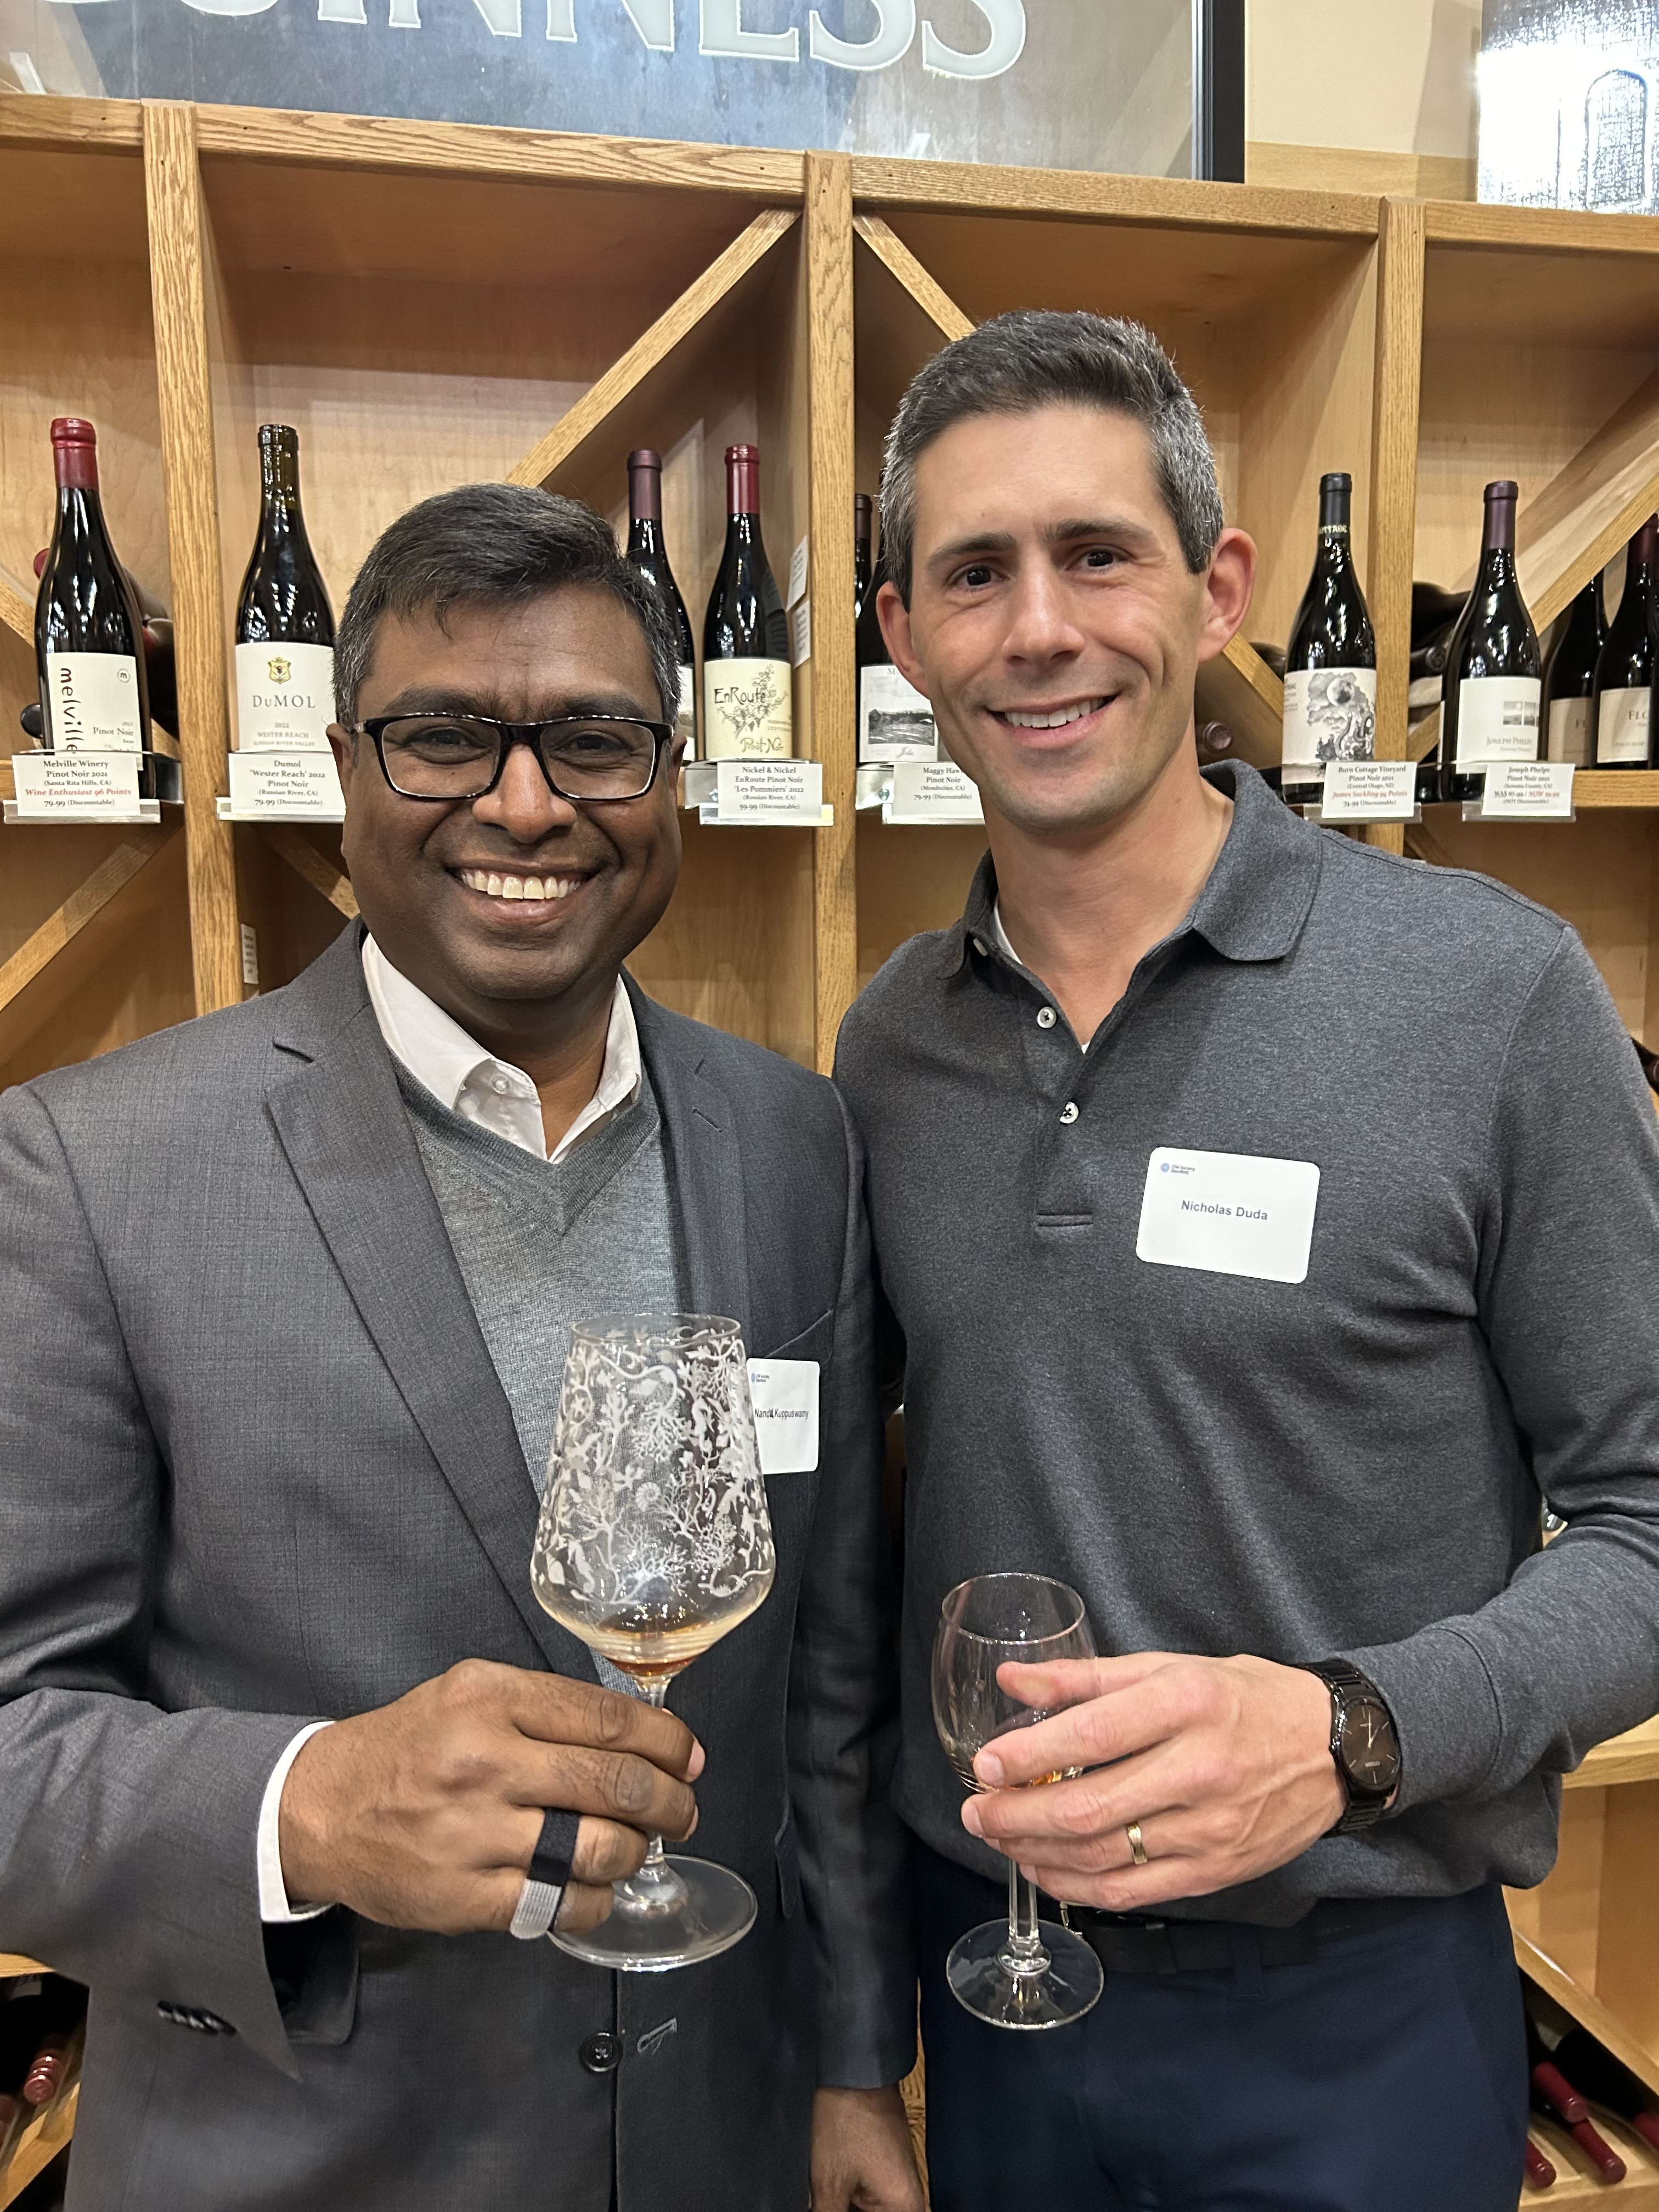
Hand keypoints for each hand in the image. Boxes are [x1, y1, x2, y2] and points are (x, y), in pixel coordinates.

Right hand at [279, 1659, 702, 1935]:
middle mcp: (485, 1761)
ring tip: (639, 1846)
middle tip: (683, 1809)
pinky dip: (596, 1898)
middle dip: (670, 1801)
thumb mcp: (469, 1692)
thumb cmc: (409, 1746)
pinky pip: (561, 1903)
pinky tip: (597, 1886)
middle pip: (615, 1783)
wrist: (321, 1809)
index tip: (688, 1757)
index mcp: (491, 1699)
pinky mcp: (465, 1896)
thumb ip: (546, 1707)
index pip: (606, 1718)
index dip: (666, 1741)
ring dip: (637, 1851)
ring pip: (597, 1847)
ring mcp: (474, 1833)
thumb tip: (638, 1737)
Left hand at [810, 2087, 925, 2211]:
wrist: (854, 2068)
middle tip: (824, 2201)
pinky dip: (849, 2197)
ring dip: (844, 2205)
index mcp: (904, 2208)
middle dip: (844, 2210)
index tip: (831, 2208)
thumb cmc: (847, 2120)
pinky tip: (829, 2192)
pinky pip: (868, 2195)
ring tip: (825, 2194)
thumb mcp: (829, 2183)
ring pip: (868, 2209)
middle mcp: (908, 2197)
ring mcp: (897, 2179)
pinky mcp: (885, 2164)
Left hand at [961, 1653, 1341, 1910]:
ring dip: (1038, 1852)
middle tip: (977, 1813)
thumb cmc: (1243, 1697)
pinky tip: (1045, 1869)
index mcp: (1187, 1703)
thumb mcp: (1170, 1667)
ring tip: (1000, 1838)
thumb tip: (1013, 1680)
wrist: (1335, 1750)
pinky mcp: (1216, 1872)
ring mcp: (1211, 1829)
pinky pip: (1132, 1892)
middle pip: (1089, 1806)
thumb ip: (1087, 1677)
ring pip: (1104, 1856)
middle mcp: (1200, 1769)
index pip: (1093, 1735)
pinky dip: (1078, 1887)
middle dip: (1018, 1815)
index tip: (986, 1765)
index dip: (1030, 1755)